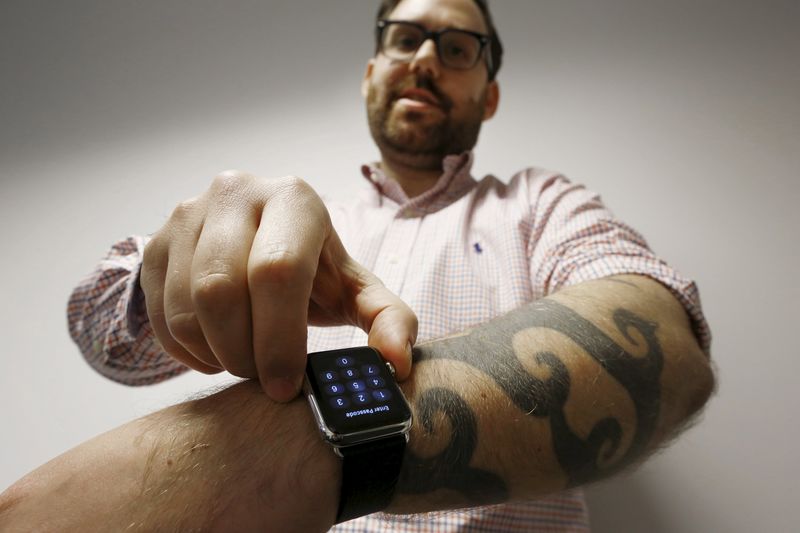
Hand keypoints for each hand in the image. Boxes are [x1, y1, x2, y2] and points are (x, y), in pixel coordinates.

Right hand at [140, 171, 417, 400]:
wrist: (257, 244)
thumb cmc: (315, 273)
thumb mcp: (356, 290)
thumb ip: (388, 320)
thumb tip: (397, 364)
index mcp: (293, 198)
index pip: (277, 270)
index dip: (280, 338)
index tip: (286, 386)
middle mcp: (235, 192)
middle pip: (221, 289)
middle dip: (243, 353)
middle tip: (264, 380)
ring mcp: (187, 214)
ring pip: (185, 307)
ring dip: (214, 355)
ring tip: (244, 363)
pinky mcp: (154, 243)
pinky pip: (157, 314)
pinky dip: (186, 351)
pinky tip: (216, 350)